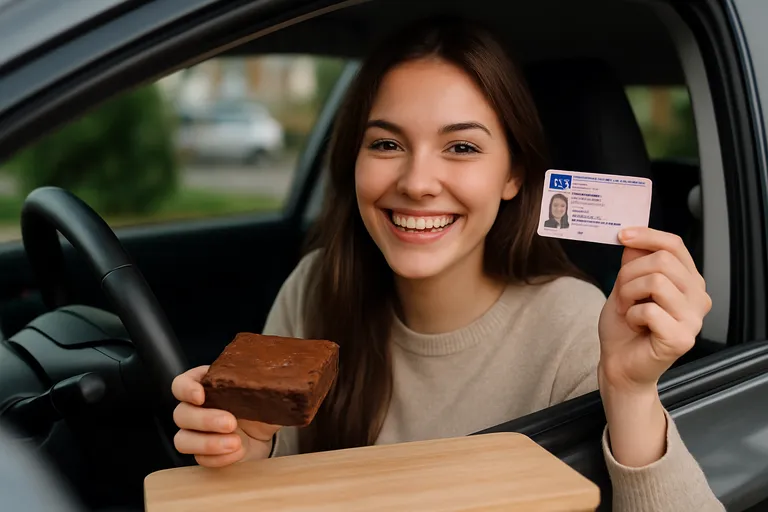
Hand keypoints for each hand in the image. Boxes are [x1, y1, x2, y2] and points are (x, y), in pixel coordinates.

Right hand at [171, 366, 280, 466]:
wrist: (268, 433)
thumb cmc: (262, 406)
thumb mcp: (267, 390)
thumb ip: (266, 381)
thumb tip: (284, 378)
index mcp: (207, 385)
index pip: (181, 384)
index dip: (186, 389)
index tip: (201, 395)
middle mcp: (196, 409)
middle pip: (181, 414)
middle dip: (205, 419)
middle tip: (231, 422)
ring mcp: (196, 433)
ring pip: (183, 440)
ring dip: (208, 443)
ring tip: (236, 442)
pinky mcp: (204, 454)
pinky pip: (200, 459)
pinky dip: (219, 458)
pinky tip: (238, 452)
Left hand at [598, 227, 711, 391]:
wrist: (619, 364)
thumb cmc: (625, 327)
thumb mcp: (625, 285)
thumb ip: (634, 262)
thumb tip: (633, 237)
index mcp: (688, 281)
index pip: (674, 245)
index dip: (647, 235)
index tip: (622, 236)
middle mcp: (698, 298)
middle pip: (662, 261)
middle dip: (629, 273)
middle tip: (622, 294)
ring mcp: (694, 319)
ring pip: (656, 281)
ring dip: (629, 294)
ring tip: (628, 310)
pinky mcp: (682, 338)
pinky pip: (650, 310)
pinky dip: (632, 315)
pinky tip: (635, 325)